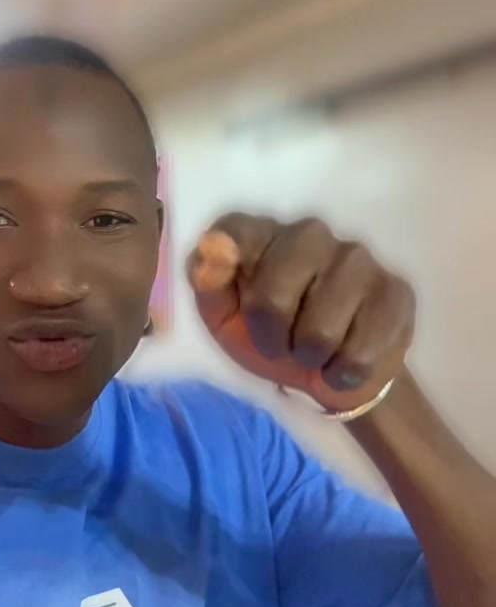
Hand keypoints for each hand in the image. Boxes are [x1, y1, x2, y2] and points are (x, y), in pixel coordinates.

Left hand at [186, 214, 414, 413]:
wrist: (332, 374)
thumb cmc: (270, 337)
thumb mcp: (224, 319)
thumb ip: (209, 283)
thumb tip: (212, 248)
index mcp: (262, 234)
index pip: (232, 232)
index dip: (227, 275)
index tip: (237, 301)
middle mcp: (310, 232)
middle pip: (272, 295)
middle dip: (270, 337)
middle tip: (280, 343)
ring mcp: (358, 258)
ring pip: (320, 330)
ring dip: (310, 357)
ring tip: (314, 351)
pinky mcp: (396, 292)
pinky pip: (360, 352)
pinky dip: (343, 372)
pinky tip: (344, 361)